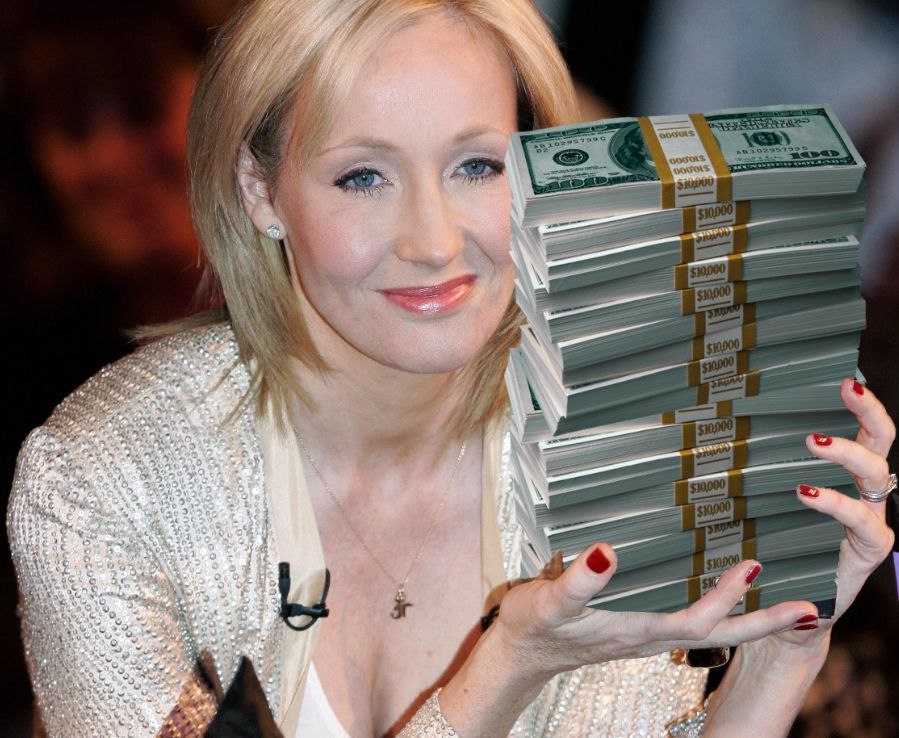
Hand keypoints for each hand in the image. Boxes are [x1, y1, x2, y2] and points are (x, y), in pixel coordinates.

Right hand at [491, 543, 823, 682]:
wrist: (521, 654)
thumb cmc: (534, 627)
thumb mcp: (550, 600)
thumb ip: (578, 579)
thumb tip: (605, 551)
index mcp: (637, 630)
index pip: (698, 619)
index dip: (728, 596)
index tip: (756, 567)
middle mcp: (651, 637)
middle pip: (721, 635)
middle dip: (764, 623)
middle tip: (808, 608)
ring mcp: (647, 636)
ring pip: (710, 632)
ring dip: (749, 619)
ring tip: (782, 602)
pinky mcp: (638, 629)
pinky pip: (692, 623)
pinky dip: (719, 611)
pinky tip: (722, 594)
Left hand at [759, 378, 895, 650]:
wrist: (789, 608)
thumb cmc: (774, 547)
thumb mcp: (763, 503)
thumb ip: (757, 472)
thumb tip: (709, 426)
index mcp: (847, 476)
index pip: (863, 429)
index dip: (860, 403)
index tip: (842, 377)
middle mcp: (866, 494)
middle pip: (883, 441)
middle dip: (869, 411)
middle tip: (845, 388)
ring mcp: (872, 522)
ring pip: (878, 477)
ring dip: (849, 454)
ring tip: (814, 441)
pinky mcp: (869, 552)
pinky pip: (865, 522)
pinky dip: (837, 504)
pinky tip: (808, 493)